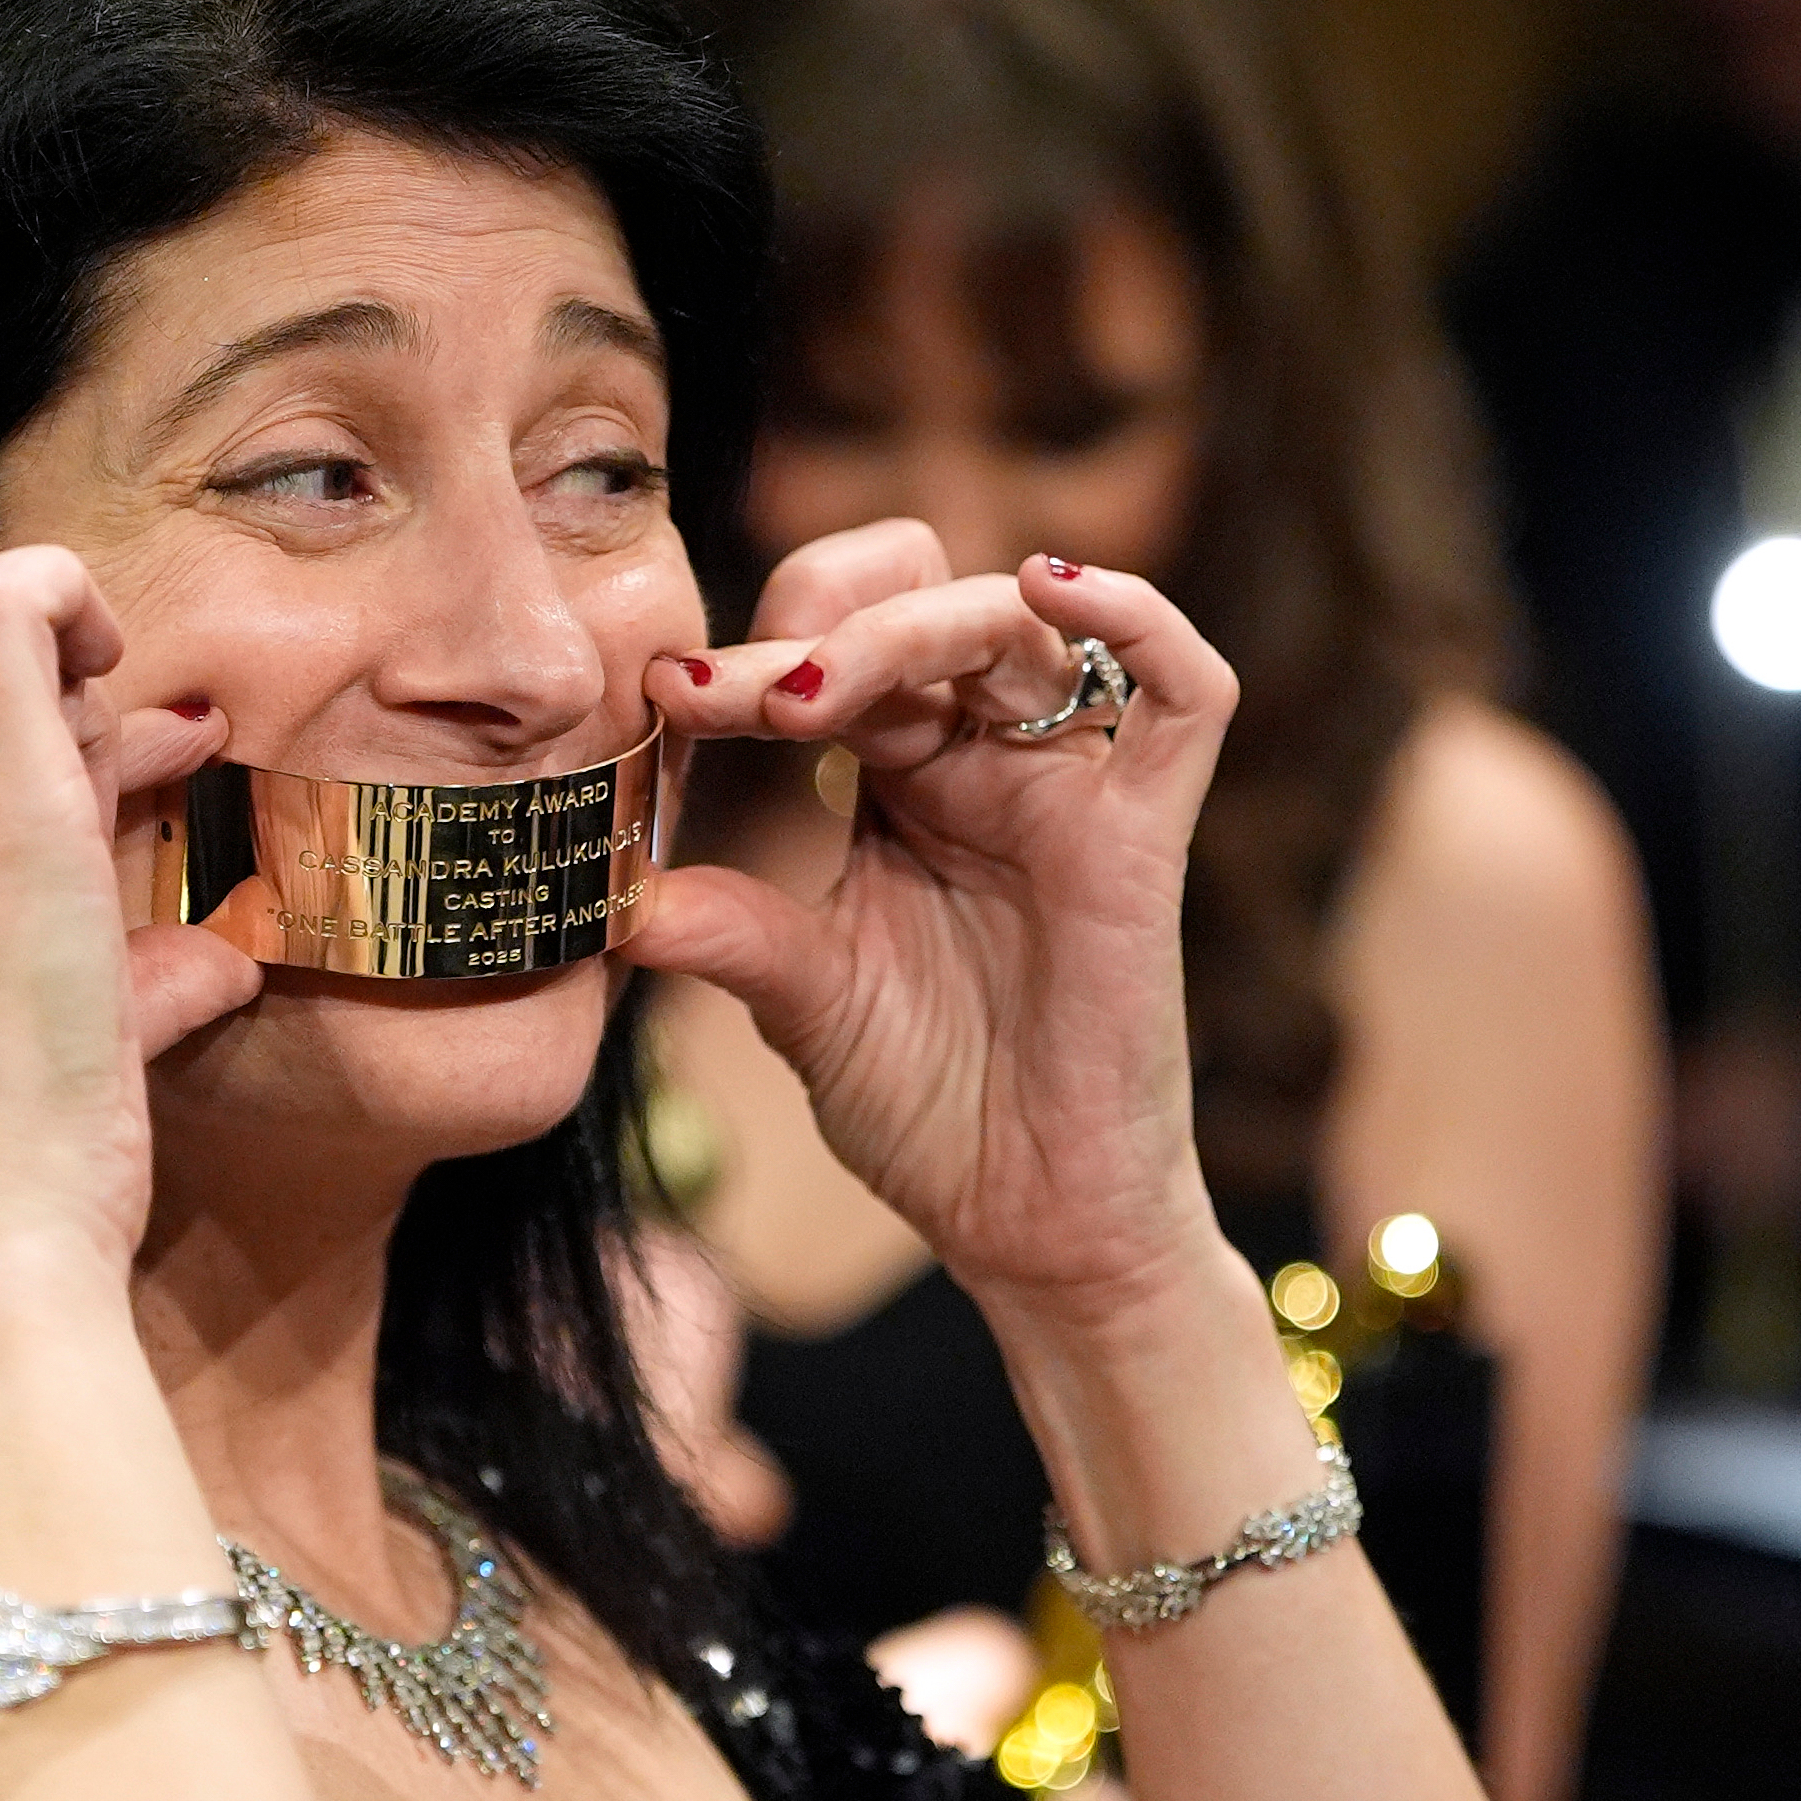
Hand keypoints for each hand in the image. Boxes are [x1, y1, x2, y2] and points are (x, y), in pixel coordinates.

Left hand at [625, 521, 1238, 1317]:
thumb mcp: (800, 1000)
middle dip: (810, 630)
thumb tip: (615, 896)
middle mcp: (984, 758)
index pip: (829, 649)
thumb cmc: (927, 1102)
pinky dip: (1134, 617)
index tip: (661, 694)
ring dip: (906, 628)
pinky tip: (1052, 582)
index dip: (748, 657)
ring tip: (812, 692)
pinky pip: (1184, 696)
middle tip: (720, 693)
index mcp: (896, 775)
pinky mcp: (1143, 838)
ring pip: (1016, 626)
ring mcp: (1068, 789)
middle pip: (916, 604)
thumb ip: (726, 928)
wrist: (1024, 1217)